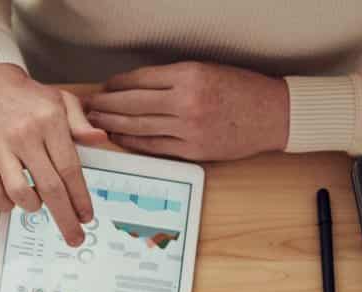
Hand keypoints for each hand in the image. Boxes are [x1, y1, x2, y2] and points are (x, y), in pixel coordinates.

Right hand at [0, 63, 106, 246]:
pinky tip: (15, 200)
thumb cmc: (28, 98)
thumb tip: (100, 141)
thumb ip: (81, 123)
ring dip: (34, 207)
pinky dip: (7, 205)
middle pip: (50, 187)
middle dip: (65, 217)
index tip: (87, 216)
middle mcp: (25, 136)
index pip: (70, 168)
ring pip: (21, 193)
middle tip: (74, 236)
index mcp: (49, 122)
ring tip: (38, 204)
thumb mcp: (61, 101)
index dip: (80, 197)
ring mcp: (1, 149)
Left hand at [85, 62, 289, 161]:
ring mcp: (188, 128)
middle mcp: (186, 101)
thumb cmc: (243, 90)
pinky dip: (132, 142)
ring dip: (112, 125)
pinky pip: (152, 146)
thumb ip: (174, 78)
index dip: (117, 85)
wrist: (274, 115)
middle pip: (132, 104)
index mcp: (190, 75)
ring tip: (95, 123)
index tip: (104, 88)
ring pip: (138, 127)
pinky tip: (119, 138)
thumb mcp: (209, 70)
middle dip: (105, 106)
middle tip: (87, 107)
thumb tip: (136, 86)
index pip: (140, 80)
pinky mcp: (191, 150)